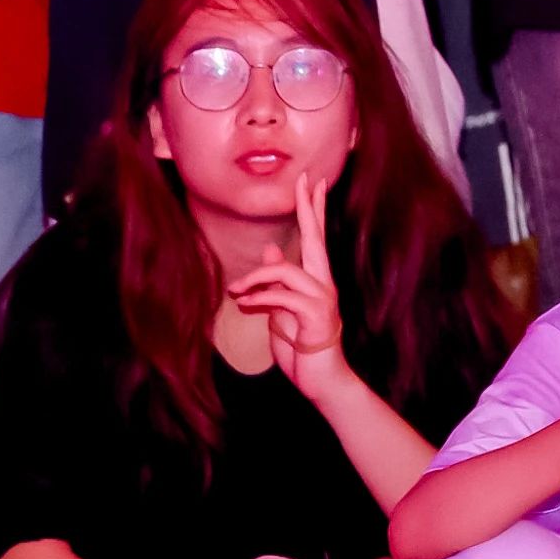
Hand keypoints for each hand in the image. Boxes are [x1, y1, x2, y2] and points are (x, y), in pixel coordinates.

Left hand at [230, 173, 352, 404]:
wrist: (321, 379)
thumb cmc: (301, 345)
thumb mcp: (282, 309)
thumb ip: (278, 281)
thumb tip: (271, 250)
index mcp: (316, 279)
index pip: (316, 236)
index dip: (314, 209)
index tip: (313, 181)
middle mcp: (323, 283)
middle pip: (316, 238)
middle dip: (309, 208)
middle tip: (306, 180)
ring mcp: (322, 298)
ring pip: (285, 271)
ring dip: (255, 278)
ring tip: (235, 292)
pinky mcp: (316, 315)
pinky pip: (281, 297)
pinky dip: (259, 299)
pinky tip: (244, 305)